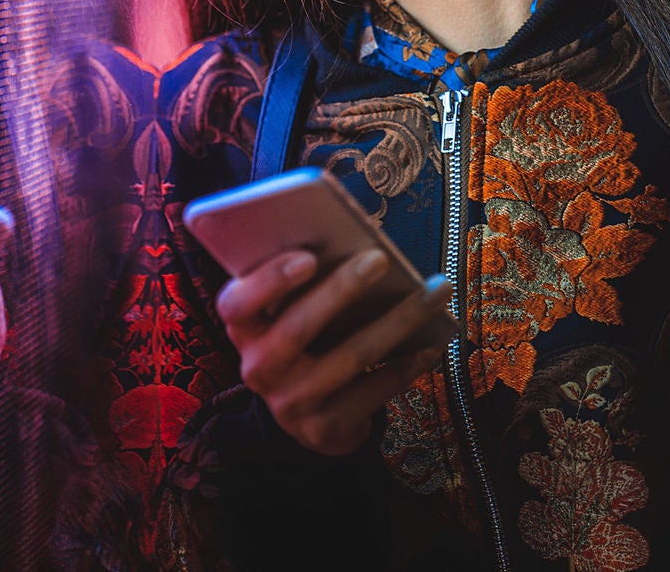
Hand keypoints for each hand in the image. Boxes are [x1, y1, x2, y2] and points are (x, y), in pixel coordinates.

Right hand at [215, 247, 454, 455]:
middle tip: (380, 258)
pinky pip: (374, 391)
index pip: (236, 304)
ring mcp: (290, 403)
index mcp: (243, 328)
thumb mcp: (286, 313)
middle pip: (298, 327)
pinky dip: (407, 364)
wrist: (307, 414)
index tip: (309, 257)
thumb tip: (355, 241)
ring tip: (433, 293)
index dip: (270, 281)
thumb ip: (301, 283)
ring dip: (397, 321)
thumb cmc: (302, 340)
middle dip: (342, 289)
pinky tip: (432, 343)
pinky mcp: (325, 428)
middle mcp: (259, 367)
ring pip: (350, 356)